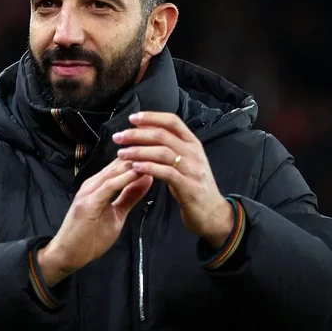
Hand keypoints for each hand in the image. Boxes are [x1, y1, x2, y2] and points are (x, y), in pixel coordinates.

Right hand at [38, 158, 152, 285]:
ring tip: (151, 154)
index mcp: (99, 184)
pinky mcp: (88, 203)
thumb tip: (147, 178)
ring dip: (133, 163)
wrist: (67, 255)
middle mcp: (92, 184)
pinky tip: (137, 173)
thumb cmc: (90, 237)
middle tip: (159, 145)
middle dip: (138, 154)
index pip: (121, 164)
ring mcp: (88, 192)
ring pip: (114, 171)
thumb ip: (130, 196)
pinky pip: (108, 186)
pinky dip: (124, 179)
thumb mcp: (117, 214)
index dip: (139, 155)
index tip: (158, 149)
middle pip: (118, 163)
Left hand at [113, 112, 233, 248]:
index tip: (132, 118)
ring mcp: (193, 169)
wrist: (213, 213)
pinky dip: (149, 168)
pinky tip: (135, 168)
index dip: (151, 117)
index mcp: (192, 143)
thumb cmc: (194, 186)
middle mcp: (194, 152)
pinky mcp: (189, 187)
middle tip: (119, 137)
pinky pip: (166, 173)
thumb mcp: (185, 162)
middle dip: (137, 134)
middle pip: (163, 135)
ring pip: (163, 152)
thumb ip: (170, 147)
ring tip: (122, 154)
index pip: (172, 121)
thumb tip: (146, 132)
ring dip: (139, 151)